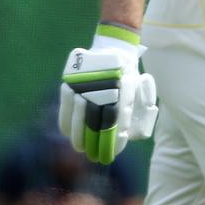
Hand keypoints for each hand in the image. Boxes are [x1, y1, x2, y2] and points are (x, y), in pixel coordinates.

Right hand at [59, 25, 157, 164]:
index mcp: (124, 91)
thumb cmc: (128, 75)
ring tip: (82, 149)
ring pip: (79, 119)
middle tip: (95, 157)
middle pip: (95, 124)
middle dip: (95, 145)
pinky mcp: (72, 82)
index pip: (115, 124)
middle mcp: (103, 88)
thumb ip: (136, 113)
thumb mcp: (139, 92)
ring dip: (79, 137)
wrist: (114, 47)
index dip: (112, 143)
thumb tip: (128, 136)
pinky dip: (67, 124)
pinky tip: (69, 134)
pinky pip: (65, 109)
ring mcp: (86, 85)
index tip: (110, 156)